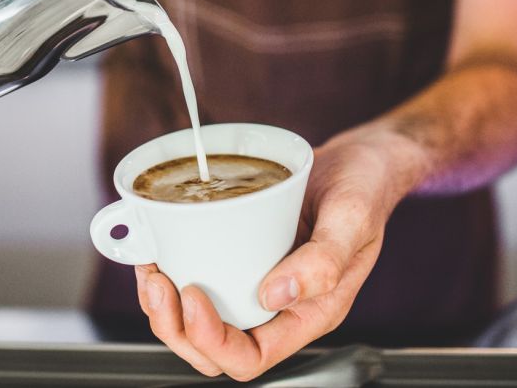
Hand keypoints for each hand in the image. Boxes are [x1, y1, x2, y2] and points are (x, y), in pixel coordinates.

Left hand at [134, 127, 419, 379]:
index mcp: (309, 313)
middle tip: (159, 282)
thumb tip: (275, 296)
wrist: (362, 159)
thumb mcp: (353, 218)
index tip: (194, 294)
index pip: (250, 357)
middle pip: (214, 349)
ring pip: (198, 324)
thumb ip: (324, 262)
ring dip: (165, 308)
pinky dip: (171, 275)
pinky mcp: (241, 258)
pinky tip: (160, 252)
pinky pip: (201, 284)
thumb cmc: (366, 188)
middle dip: (177, 326)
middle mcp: (279, 308)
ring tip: (151, 271)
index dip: (212, 339)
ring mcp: (256, 284)